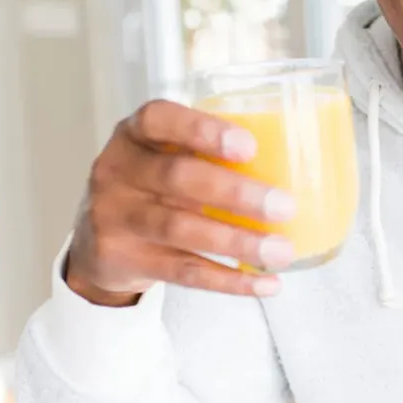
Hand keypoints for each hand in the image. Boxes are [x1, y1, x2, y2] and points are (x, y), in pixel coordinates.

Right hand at [66, 100, 296, 306]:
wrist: (100, 243)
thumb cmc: (155, 188)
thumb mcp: (168, 158)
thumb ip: (212, 156)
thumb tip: (302, 167)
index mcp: (135, 135)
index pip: (159, 119)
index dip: (203, 130)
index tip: (250, 147)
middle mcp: (117, 171)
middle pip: (177, 178)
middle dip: (236, 193)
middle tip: (284, 207)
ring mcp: (115, 217)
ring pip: (181, 229)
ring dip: (238, 243)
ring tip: (281, 251)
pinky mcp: (122, 259)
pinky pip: (182, 272)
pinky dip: (228, 280)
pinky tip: (265, 283)